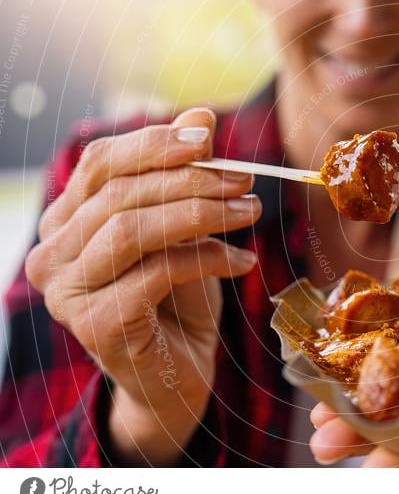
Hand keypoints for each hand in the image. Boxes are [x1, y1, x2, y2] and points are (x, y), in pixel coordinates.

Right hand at [25, 108, 261, 464]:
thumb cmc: (178, 300)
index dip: (153, 144)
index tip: (208, 140)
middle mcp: (52, 254)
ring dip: (202, 214)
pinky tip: (243, 262)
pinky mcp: (96, 324)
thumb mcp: (184, 231)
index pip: (99, 164)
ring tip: (250, 214)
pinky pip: (158, 272)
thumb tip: (201, 116)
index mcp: (65, 222)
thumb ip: (185, 176)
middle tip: (245, 182)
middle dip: (191, 181)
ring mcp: (67, 292)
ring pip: (134, 229)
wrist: (174, 377)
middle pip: (119, 193)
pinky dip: (208, 258)